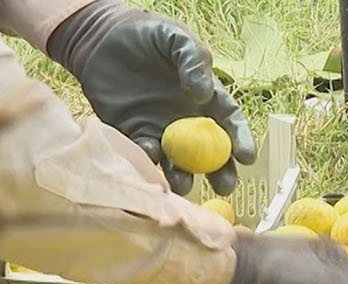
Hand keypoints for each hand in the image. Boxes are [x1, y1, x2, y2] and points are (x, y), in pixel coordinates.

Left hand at [48, 0, 255, 195]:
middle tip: (224, 186)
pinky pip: (146, 154)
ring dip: (183, 177)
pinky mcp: (135, 135)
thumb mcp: (175, 38)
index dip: (241, 140)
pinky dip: (149, 160)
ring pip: (179, 163)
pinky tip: (151, 155)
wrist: (100, 38)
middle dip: (220, 173)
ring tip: (183, 183)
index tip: (246, 157)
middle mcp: (188, 121)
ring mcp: (162, 131)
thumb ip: (193, 60)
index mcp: (206, 98)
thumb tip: (204, 95)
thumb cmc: (146, 35)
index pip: (230, 123)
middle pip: (211, 154)